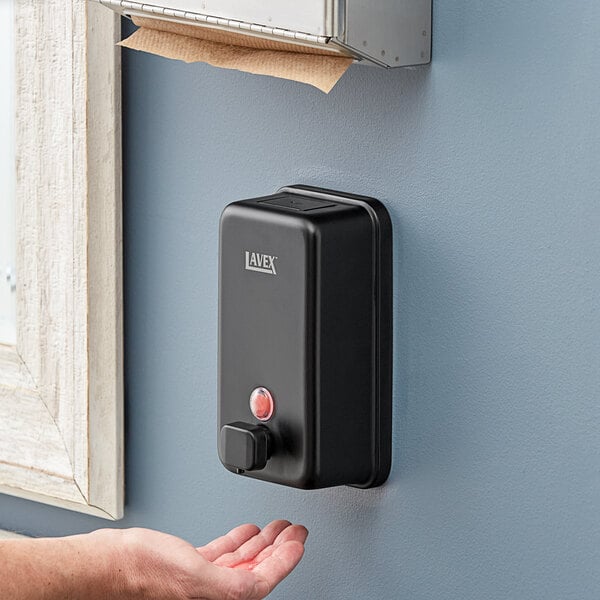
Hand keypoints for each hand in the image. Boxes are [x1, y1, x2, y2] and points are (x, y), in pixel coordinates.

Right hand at [111, 519, 307, 599]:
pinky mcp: (187, 567)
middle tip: (295, 531)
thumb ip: (231, 582)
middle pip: (256, 570)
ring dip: (262, 543)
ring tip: (278, 527)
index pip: (262, 582)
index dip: (286, 561)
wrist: (107, 564)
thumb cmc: (140, 572)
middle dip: (279, 548)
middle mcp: (210, 594)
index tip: (299, 542)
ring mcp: (199, 580)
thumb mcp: (195, 576)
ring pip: (241, 561)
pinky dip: (237, 542)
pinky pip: (221, 555)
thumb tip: (260, 583)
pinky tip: (247, 532)